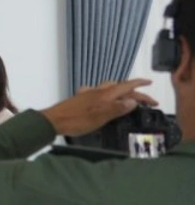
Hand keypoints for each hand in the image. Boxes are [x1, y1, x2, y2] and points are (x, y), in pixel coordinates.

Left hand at [41, 79, 156, 137]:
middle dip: (134, 91)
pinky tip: (104, 100)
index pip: (126, 86)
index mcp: (104, 95)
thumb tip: (134, 101)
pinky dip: (107, 94)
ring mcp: (88, 94)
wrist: (53, 120)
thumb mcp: (99, 117)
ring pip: (109, 88)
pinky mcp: (81, 98)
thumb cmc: (76, 120)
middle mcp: (97, 91)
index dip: (140, 85)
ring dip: (121, 91)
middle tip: (146, 101)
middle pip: (120, 87)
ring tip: (129, 99)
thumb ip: (116, 109)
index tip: (151, 84)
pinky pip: (98, 92)